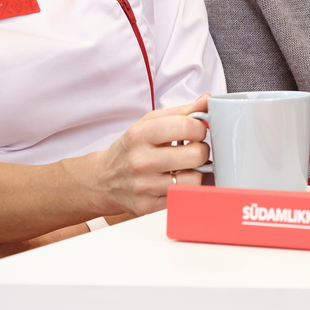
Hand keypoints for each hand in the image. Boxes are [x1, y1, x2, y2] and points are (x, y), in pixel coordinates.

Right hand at [89, 95, 210, 215]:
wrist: (103, 180)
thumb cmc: (131, 148)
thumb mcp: (149, 123)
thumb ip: (181, 111)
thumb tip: (206, 101)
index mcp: (139, 135)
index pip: (187, 127)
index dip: (200, 128)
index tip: (196, 131)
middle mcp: (140, 161)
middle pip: (196, 155)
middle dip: (201, 150)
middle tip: (193, 149)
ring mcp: (144, 187)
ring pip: (194, 180)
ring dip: (196, 172)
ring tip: (186, 166)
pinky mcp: (149, 207)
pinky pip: (184, 198)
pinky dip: (187, 189)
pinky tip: (178, 181)